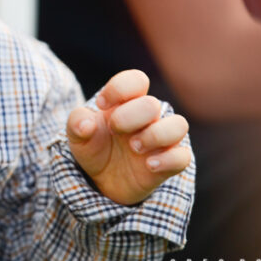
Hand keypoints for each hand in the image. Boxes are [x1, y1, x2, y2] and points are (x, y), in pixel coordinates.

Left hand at [66, 70, 190, 205]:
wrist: (102, 179)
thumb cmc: (94, 146)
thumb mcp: (77, 134)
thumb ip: (77, 122)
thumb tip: (87, 125)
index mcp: (127, 102)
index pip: (136, 80)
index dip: (120, 88)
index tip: (101, 105)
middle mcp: (148, 117)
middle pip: (152, 104)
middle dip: (130, 117)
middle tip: (115, 130)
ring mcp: (162, 139)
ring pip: (179, 125)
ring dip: (155, 135)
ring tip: (134, 147)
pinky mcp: (170, 163)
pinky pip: (183, 156)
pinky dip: (168, 160)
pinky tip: (148, 165)